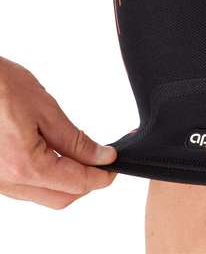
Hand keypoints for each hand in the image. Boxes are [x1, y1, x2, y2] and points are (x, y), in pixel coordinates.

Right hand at [0, 57, 116, 208]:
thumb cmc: (1, 87)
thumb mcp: (47, 111)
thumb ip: (76, 141)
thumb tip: (102, 156)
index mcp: (25, 166)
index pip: (77, 183)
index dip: (102, 176)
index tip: (114, 166)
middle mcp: (7, 181)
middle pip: (61, 198)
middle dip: (87, 182)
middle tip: (102, 161)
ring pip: (44, 195)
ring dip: (67, 181)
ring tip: (81, 156)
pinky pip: (27, 187)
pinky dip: (48, 177)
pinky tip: (56, 157)